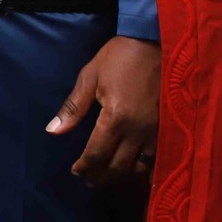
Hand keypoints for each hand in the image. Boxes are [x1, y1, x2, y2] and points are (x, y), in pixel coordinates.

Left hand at [47, 35, 159, 187]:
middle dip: (100, 177)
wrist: (155, 41)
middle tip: (89, 180)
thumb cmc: (119, 57)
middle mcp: (138, 130)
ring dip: (121, 176)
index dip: (85, 167)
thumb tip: (53, 130)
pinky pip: (156, 157)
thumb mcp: (90, 77)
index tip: (76, 171)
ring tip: (108, 176)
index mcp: (116, 118)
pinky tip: (133, 168)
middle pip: (118, 167)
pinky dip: (143, 168)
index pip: (97, 154)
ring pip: (140, 168)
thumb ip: (73, 107)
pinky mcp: (168, 127)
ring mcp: (156, 131)